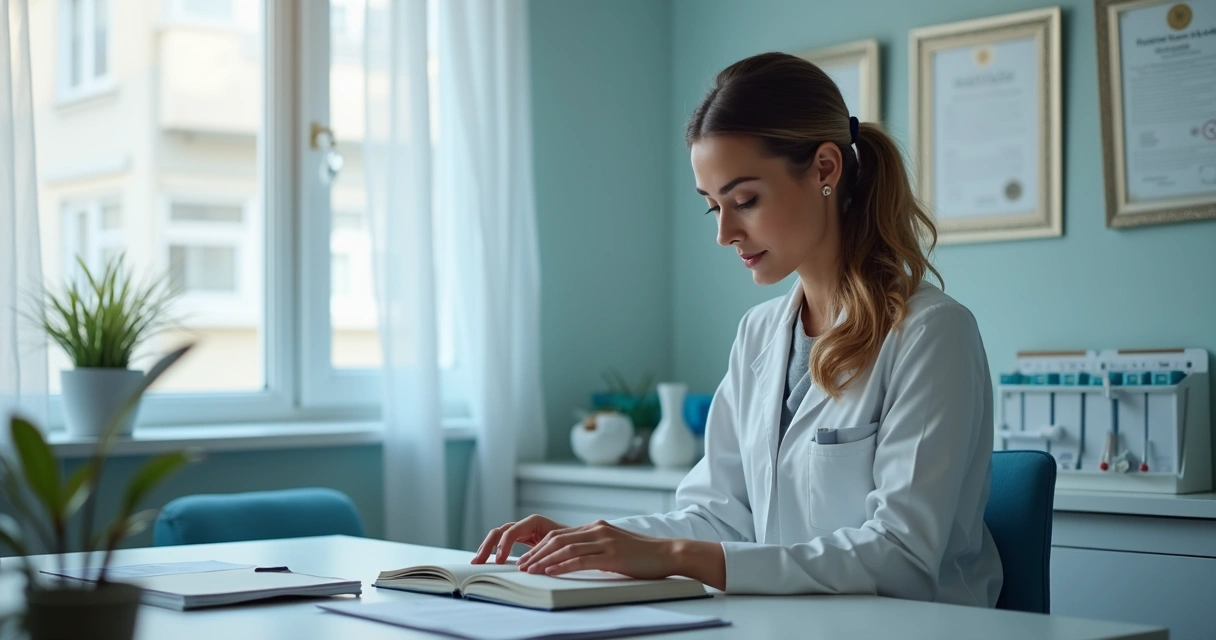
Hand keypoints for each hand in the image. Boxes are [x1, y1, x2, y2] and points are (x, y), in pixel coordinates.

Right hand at [471, 514, 566, 564]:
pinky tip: (488, 560)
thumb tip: (529, 563)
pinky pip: (503, 542)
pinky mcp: (521, 540)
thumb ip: (547, 550)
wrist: (581, 542)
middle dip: (488, 546)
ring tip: (477, 562)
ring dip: (486, 548)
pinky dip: (494, 550)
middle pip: (500, 531)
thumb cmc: (574, 542)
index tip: (500, 561)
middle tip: (479, 562)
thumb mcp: (562, 544)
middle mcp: (526, 525)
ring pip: (498, 536)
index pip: (512, 530)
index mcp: (535, 522)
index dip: (504, 545)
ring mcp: (522, 531)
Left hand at [515, 520, 681, 579]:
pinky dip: (563, 566)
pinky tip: (551, 572)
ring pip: (566, 549)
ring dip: (544, 560)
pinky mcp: (612, 555)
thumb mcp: (614, 546)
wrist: (667, 553)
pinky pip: (581, 560)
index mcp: (596, 527)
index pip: (560, 535)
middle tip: (521, 565)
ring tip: (530, 570)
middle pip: (558, 539)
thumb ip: (596, 548)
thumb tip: (577, 558)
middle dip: (537, 553)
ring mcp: (605, 541)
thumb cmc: (642, 555)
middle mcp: (597, 530)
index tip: (526, 558)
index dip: (540, 547)